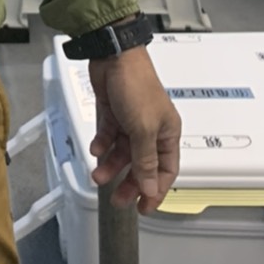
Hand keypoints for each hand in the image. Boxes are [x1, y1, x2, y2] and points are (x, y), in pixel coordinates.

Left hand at [89, 46, 180, 213]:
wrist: (113, 56)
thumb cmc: (136, 84)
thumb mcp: (143, 129)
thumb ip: (145, 161)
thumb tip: (151, 187)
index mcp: (167, 133)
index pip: (165, 170)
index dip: (156, 190)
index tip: (144, 207)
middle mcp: (151, 128)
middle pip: (142, 164)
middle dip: (130, 183)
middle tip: (118, 199)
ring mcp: (131, 120)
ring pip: (122, 152)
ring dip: (111, 165)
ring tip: (98, 175)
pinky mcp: (114, 112)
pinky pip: (109, 136)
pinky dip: (102, 144)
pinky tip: (96, 149)